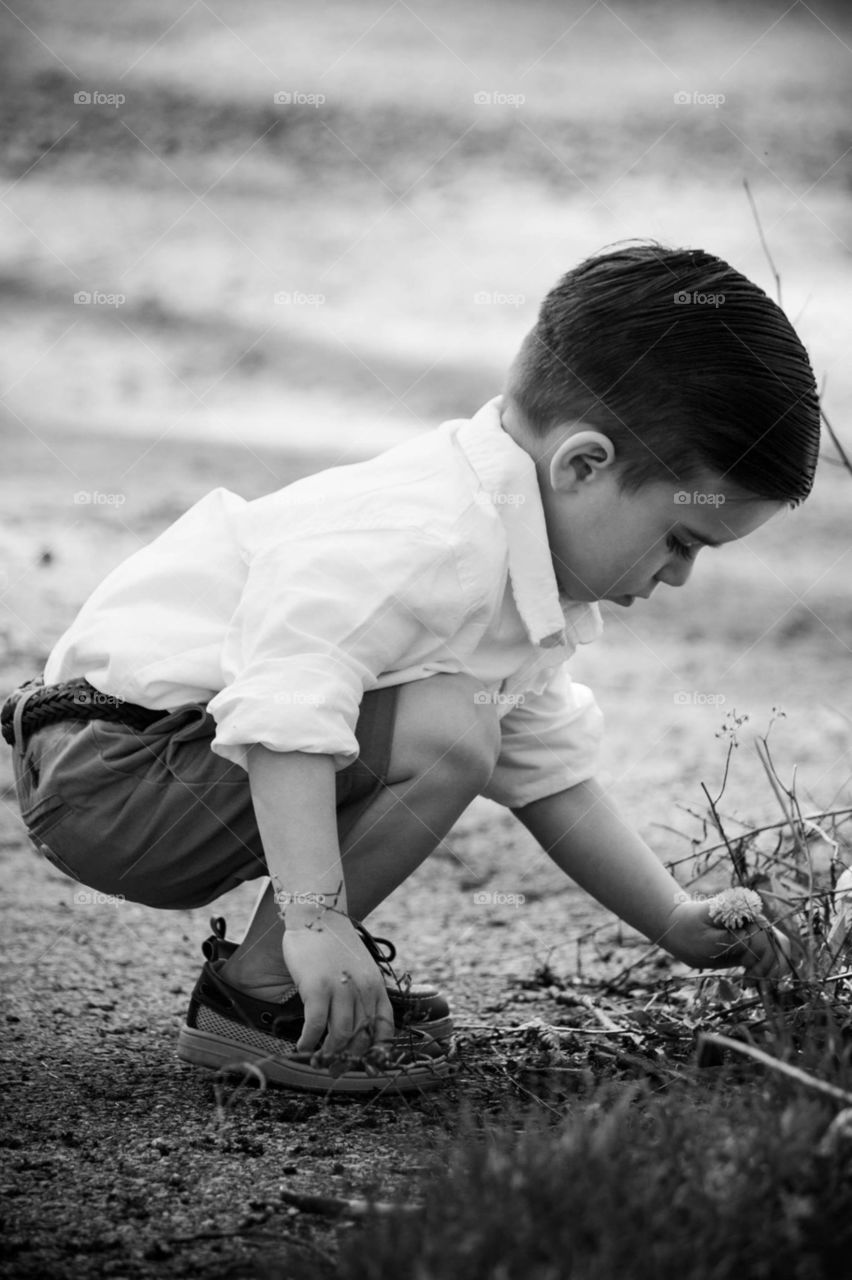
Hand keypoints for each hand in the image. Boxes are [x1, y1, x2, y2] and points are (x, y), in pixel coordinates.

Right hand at [281, 911, 394, 1060]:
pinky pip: (315, 1025)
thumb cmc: (336, 944)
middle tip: (334, 1067)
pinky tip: (302, 1047)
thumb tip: (356, 1025)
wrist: (318, 916)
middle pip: (361, 1037)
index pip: (384, 1027)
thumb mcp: (361, 968)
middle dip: (348, 1058)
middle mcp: (362, 990)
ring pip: (340, 1036)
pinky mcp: (317, 988)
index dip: (376, 1051)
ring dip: (328, 1054)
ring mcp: (340, 989)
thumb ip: (362, 993)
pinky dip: (309, 1041)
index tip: (364, 1062)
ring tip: (318, 1060)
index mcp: (376, 986)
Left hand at [663, 899, 794, 979]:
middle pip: (779, 943)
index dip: (760, 956)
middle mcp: (754, 919)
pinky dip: (767, 971)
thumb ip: (731, 940)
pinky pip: (771, 957)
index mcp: (743, 911)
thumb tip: (753, 943)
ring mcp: (756, 931)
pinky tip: (752, 981)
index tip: (746, 971)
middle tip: (750, 982)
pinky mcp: (754, 944)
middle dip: (770, 967)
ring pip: (779, 951)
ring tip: (751, 984)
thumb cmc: (689, 932)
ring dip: (770, 971)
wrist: (681, 930)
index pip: (765, 935)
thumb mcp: (706, 938)